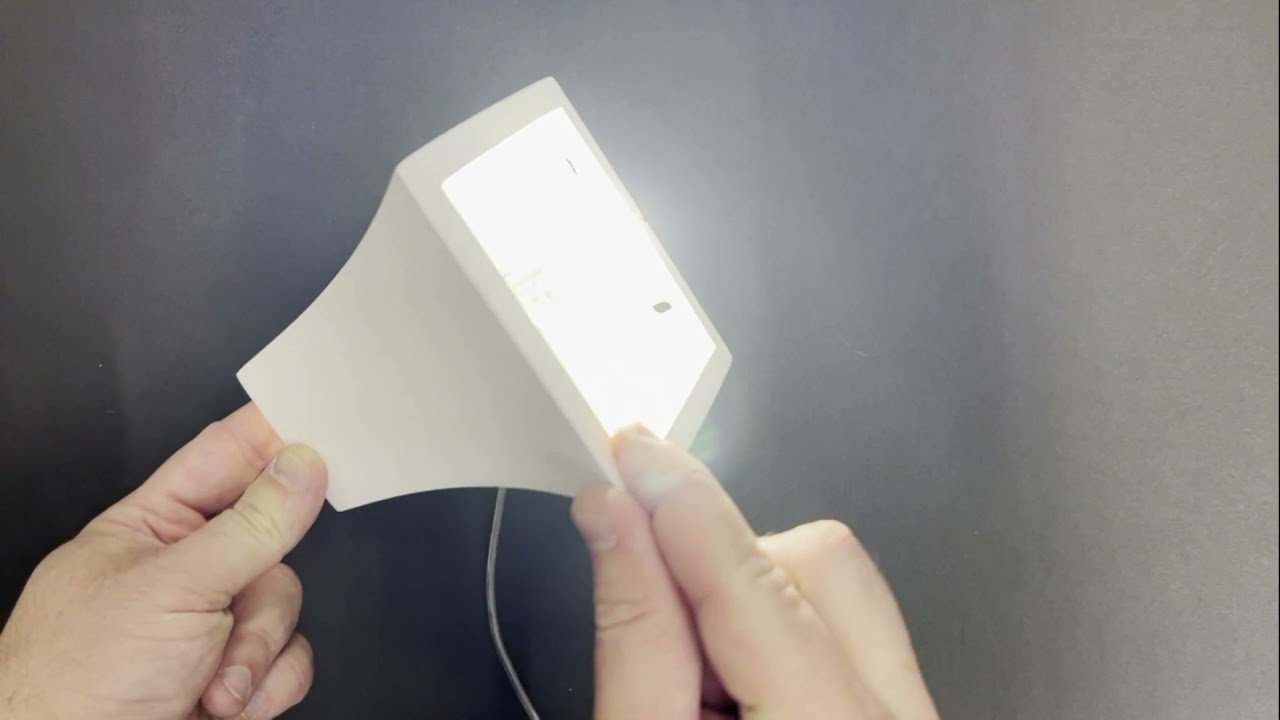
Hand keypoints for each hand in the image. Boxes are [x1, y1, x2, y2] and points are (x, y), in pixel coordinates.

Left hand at [0, 403, 327, 719]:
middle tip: (244, 596)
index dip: (273, 436)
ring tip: (215, 682)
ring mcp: (208, 626)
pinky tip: (228, 702)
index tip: (325, 423)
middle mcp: (183, 571)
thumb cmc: (73, 682)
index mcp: (151, 527)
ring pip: (282, 606)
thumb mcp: (171, 588)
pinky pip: (289, 659)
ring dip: (257, 651)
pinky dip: (268, 685)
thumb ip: (248, 526)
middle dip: (261, 590)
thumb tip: (301, 466)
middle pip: (270, 542)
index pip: (224, 457)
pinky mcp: (231, 675)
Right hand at [571, 427, 938, 718]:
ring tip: (706, 688)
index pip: (755, 584)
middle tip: (661, 634)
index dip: (686, 505)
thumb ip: (635, 638)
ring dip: (756, 603)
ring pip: (843, 584)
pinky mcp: (900, 708)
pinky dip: (786, 634)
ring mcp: (910, 711)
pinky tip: (745, 696)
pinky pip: (856, 625)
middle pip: (819, 561)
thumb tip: (615, 522)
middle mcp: (895, 716)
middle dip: (724, 572)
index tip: (634, 452)